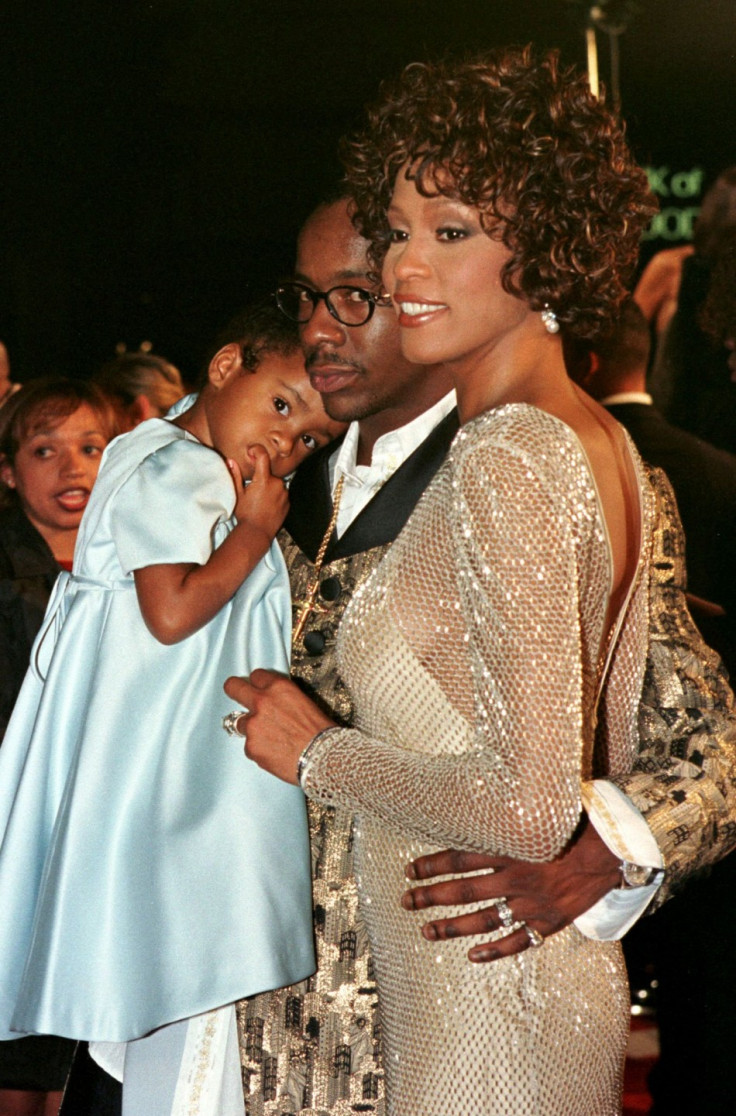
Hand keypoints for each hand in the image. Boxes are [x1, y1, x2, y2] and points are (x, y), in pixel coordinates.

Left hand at [224, 669, 334, 783]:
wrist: (323, 758)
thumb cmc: (321, 732)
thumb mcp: (305, 703)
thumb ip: (283, 698)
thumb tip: (275, 703)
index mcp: (279, 687)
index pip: (256, 675)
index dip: (259, 684)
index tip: (260, 690)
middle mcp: (262, 702)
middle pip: (233, 687)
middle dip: (235, 691)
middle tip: (240, 699)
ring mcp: (253, 725)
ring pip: (240, 723)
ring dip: (250, 728)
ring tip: (271, 739)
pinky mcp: (250, 747)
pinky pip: (249, 746)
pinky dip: (258, 749)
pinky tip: (275, 754)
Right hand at [228, 445, 288, 541]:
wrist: (257, 533)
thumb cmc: (245, 514)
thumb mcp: (238, 494)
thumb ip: (235, 475)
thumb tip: (230, 461)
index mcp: (263, 480)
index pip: (262, 456)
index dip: (256, 450)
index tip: (252, 452)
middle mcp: (277, 484)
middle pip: (268, 473)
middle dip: (261, 477)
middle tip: (252, 491)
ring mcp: (284, 493)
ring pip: (275, 484)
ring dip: (269, 487)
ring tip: (259, 501)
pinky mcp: (288, 502)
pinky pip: (281, 494)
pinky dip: (275, 496)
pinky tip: (266, 506)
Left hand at [402, 815, 620, 961]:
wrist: (619, 848)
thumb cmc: (579, 819)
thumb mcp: (541, 809)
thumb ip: (513, 808)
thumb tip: (484, 785)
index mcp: (512, 848)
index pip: (460, 857)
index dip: (431, 865)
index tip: (410, 870)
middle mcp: (516, 877)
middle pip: (463, 890)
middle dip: (430, 896)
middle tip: (405, 901)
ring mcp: (533, 903)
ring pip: (484, 919)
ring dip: (452, 927)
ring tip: (426, 931)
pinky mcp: (551, 921)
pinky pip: (519, 941)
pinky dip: (495, 950)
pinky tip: (473, 956)